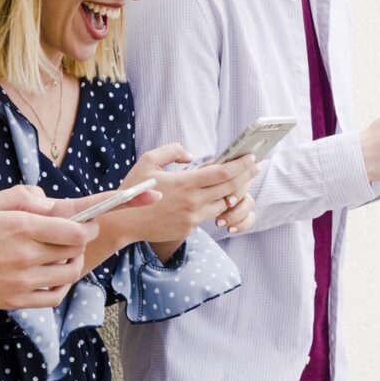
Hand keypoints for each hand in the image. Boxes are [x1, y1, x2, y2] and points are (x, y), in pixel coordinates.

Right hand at [0, 186, 99, 309]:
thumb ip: (20, 197)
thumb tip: (49, 201)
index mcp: (20, 228)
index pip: (76, 230)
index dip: (89, 223)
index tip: (89, 219)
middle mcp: (26, 256)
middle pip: (76, 250)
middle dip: (82, 239)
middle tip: (75, 233)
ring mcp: (22, 282)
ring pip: (69, 274)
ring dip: (74, 262)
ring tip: (65, 253)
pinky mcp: (15, 301)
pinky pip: (54, 297)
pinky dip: (63, 286)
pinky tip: (55, 276)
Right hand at [105, 143, 258, 244]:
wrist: (123, 222)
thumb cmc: (134, 188)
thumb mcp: (148, 161)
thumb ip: (172, 151)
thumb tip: (191, 155)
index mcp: (185, 183)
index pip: (222, 173)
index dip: (241, 165)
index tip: (252, 157)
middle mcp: (192, 202)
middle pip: (229, 188)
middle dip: (246, 176)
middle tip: (256, 166)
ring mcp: (192, 218)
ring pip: (223, 204)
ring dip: (234, 192)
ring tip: (240, 181)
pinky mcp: (188, 230)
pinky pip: (208, 216)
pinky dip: (216, 205)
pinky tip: (219, 197)